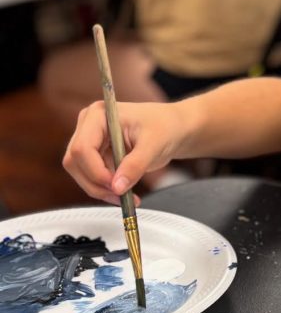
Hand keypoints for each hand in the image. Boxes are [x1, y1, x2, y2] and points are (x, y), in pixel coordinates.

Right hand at [63, 100, 190, 204]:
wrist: (173, 129)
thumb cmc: (165, 127)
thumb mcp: (154, 145)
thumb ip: (135, 165)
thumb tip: (117, 188)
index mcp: (98, 115)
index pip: (82, 147)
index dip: (95, 171)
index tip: (116, 186)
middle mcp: (88, 126)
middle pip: (75, 162)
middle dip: (96, 183)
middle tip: (121, 196)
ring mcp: (90, 141)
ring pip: (80, 173)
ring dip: (100, 190)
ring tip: (127, 197)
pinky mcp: (95, 156)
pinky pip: (91, 177)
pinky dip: (105, 189)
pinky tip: (125, 194)